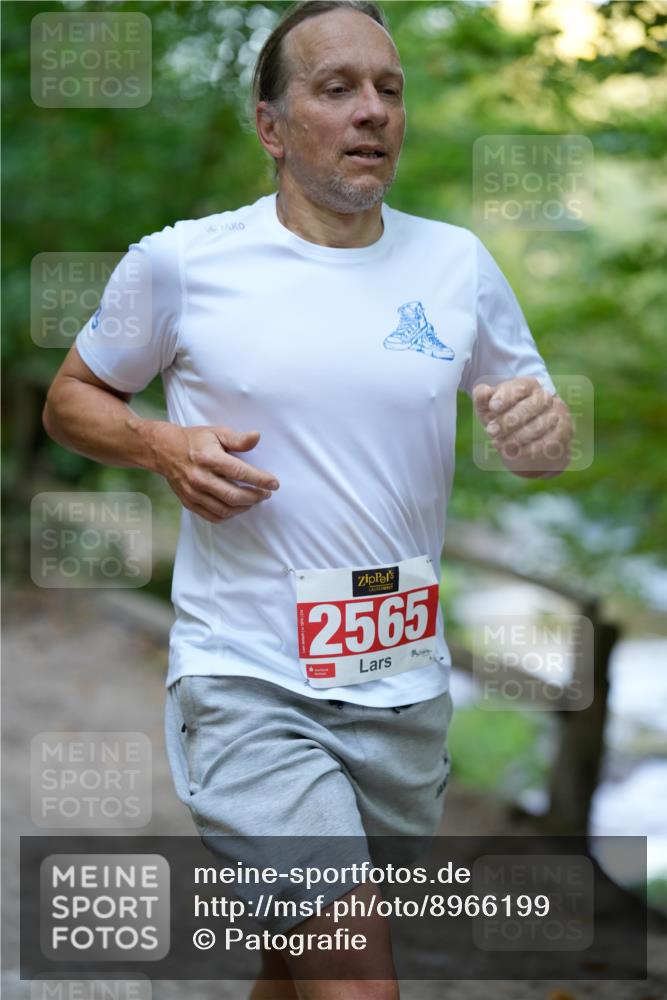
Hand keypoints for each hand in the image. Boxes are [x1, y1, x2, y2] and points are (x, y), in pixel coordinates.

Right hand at [146, 422, 279, 522]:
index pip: (240, 473)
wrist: (165, 451)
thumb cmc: (195, 441)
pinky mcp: (189, 502)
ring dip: (244, 507)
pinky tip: (237, 508)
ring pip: (224, 509)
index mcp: (209, 458)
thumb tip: (257, 437)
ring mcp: (194, 493)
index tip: (274, 484)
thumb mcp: (217, 433)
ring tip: (254, 500)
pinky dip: (228, 515)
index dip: (260, 480)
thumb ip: (238, 438)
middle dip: (255, 497)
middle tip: (266, 494)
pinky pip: (212, 516)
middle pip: (234, 496)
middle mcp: (201, 478)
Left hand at [472, 377, 571, 476]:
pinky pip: (548, 443)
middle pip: (531, 406)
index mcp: (528, 385)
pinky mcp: (563, 433)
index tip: (492, 407)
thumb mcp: (488, 408)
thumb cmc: (503, 418)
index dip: (507, 397)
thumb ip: (483, 397)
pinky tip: (513, 453)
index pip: (521, 386)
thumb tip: (483, 392)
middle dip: (509, 420)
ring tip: (498, 444)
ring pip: (539, 426)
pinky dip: (528, 449)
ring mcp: (557, 414)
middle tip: (491, 431)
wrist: (526, 442)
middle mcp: (546, 397)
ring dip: (516, 437)